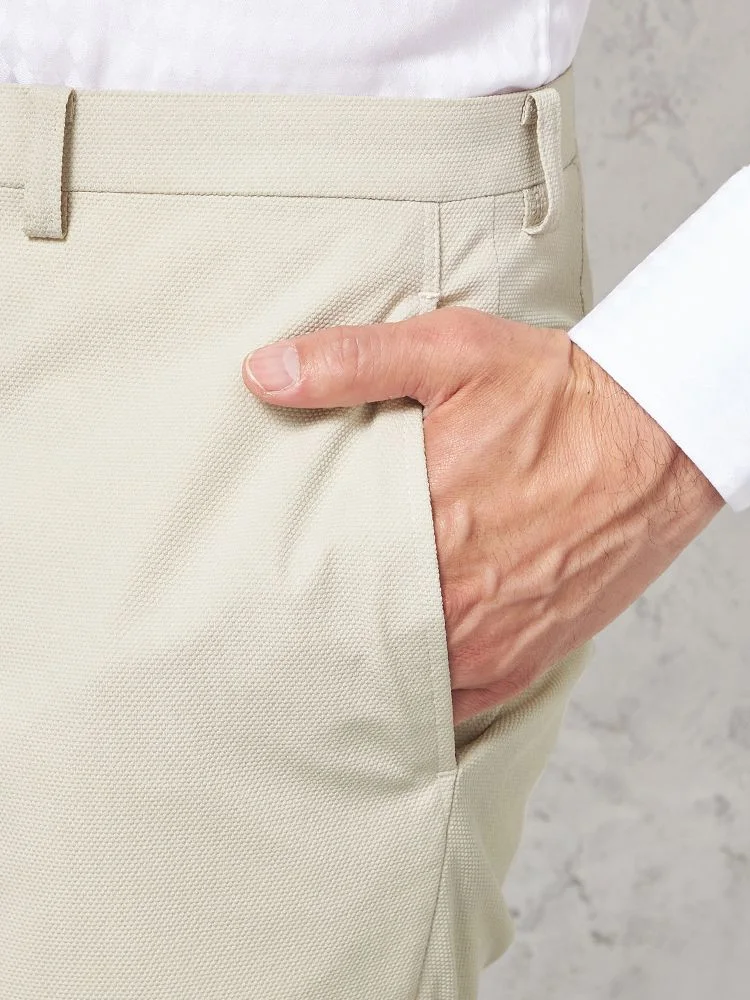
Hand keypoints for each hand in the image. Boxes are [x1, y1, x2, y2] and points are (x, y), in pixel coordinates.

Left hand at [241, 307, 723, 723]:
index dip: (280, 582)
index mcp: (425, 525)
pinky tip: (389, 679)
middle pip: (352, 633)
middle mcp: (456, 597)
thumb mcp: (453, 353)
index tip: (249, 581)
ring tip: (320, 653)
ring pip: (396, 678)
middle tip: (272, 624)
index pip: (320, 574)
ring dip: (361, 664)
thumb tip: (264, 374)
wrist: (656, 441)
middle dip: (315, 627)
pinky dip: (417, 696)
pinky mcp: (522, 662)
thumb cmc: (558, 397)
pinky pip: (451, 704)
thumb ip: (352, 362)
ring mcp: (491, 640)